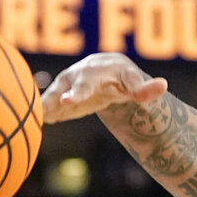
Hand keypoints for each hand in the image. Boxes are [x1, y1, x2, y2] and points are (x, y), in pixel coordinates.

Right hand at [41, 53, 168, 123]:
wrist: (105, 70)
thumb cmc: (122, 78)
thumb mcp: (134, 83)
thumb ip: (145, 89)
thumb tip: (163, 85)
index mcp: (94, 72)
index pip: (86, 83)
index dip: (77, 92)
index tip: (68, 101)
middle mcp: (75, 75)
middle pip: (62, 89)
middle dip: (53, 99)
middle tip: (42, 113)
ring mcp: (64, 86)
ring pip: (51, 97)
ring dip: (42, 108)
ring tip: (33, 121)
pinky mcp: (59, 97)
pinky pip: (50, 107)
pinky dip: (43, 115)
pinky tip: (34, 126)